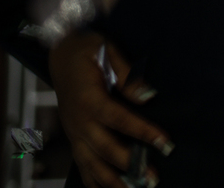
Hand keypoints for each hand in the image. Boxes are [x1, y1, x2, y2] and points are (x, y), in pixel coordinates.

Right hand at [48, 32, 170, 187]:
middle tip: (153, 178)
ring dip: (113, 181)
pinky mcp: (74, 138)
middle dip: (130, 165)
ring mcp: (74, 133)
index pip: (118, 119)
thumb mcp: (106, 50)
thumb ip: (127, 74)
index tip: (164, 142)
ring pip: (91, 164)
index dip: (142, 131)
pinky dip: (94, 182)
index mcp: (88, 99)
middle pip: (104, 149)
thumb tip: (147, 95)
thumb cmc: (86, 49)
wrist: (59, 54)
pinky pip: (82, 165)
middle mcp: (78, 121)